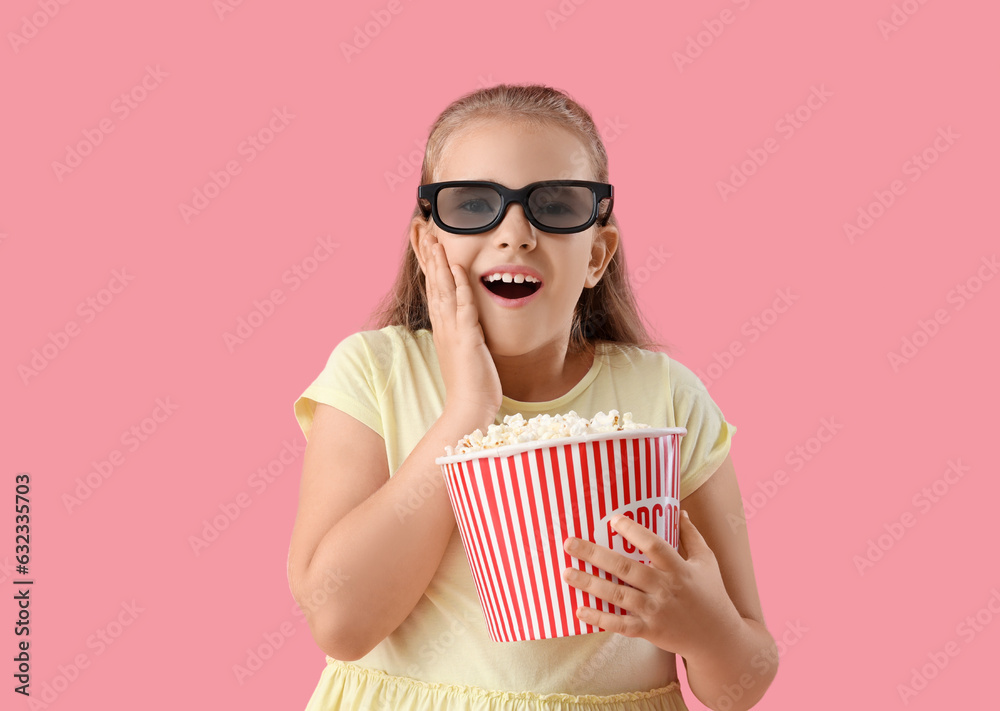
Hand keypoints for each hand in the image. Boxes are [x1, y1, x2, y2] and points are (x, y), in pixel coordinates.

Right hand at [418, 234, 501, 425]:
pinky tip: (458, 267)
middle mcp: (444, 326)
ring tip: (433, 239)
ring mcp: (453, 332)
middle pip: (433, 283)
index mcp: (443, 328)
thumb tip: (468, 325)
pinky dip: (460, 285)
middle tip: (421, 230)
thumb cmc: (471, 385)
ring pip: (443, 290)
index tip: (426, 244)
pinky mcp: (467, 339)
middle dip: (427, 255)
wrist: (469, 408)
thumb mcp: (465, 352)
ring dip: (439, 263)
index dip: (429, 265)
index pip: (434, 289)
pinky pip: (463, 306)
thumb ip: (464, 334)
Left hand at [560, 511, 742, 656]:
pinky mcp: (649, 631)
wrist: (717, 639)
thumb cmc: (712, 594)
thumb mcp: (706, 561)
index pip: (654, 545)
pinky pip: (620, 625)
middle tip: (570, 543)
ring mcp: (655, 612)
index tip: (612, 519)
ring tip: (566, 572)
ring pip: (618, 596)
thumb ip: (691, 536)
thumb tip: (679, 510)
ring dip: (590, 584)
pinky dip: (599, 619)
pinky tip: (579, 610)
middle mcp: (665, 589)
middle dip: (595, 555)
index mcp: (679, 568)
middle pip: (626, 569)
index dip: (633, 531)